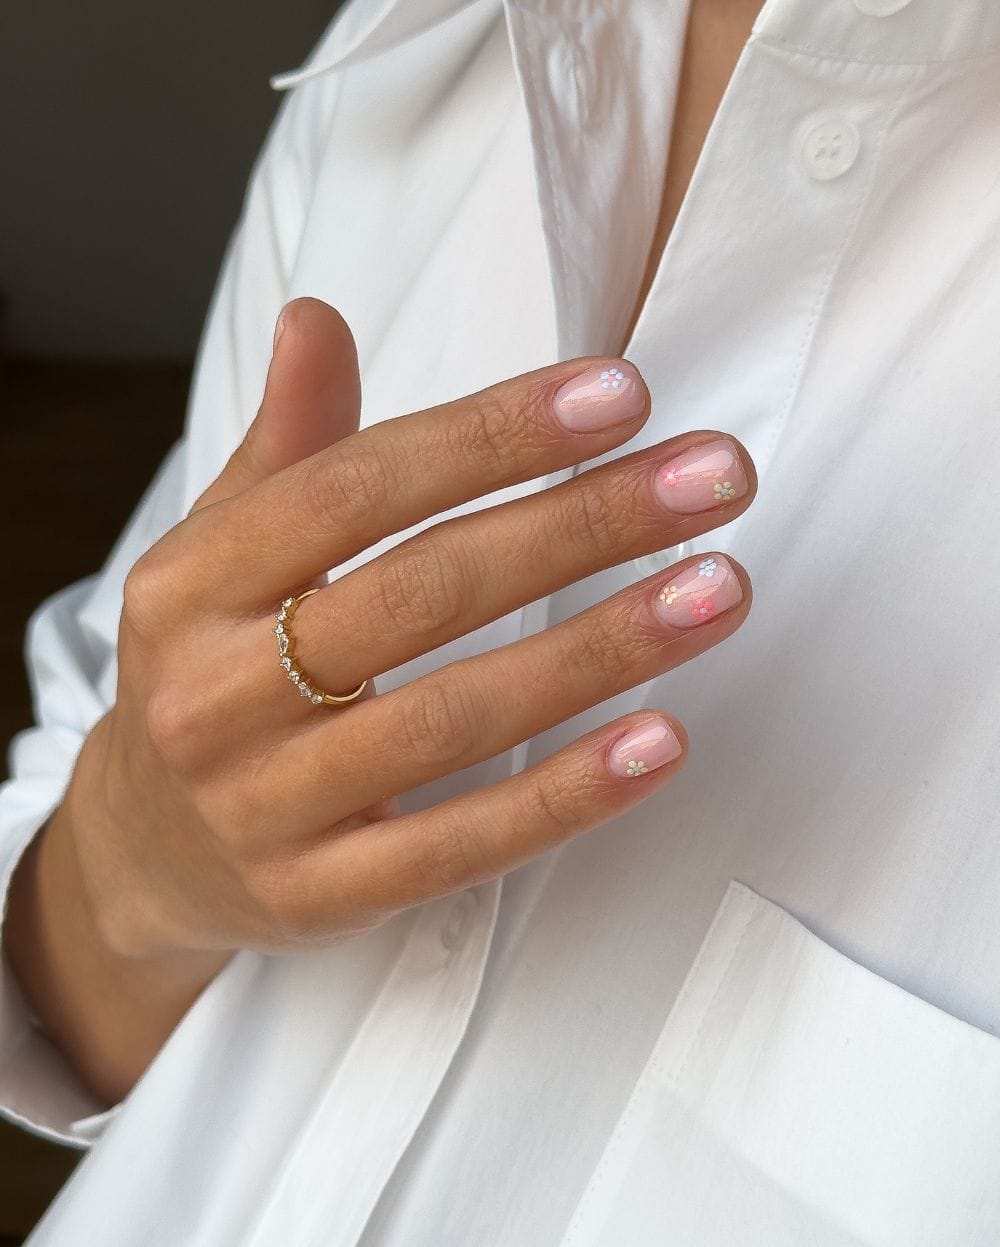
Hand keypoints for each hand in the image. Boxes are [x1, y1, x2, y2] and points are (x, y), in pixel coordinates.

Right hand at [75, 297, 755, 962]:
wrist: (144, 852)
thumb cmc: (208, 673)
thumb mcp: (219, 555)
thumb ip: (287, 446)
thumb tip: (316, 317)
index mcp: (190, 585)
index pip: (353, 490)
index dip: (491, 437)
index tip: (620, 395)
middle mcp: (214, 693)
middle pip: (420, 594)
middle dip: (577, 527)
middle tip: (712, 479)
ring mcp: (265, 806)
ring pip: (450, 719)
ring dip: (598, 652)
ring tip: (718, 590)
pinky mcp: (319, 895)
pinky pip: (457, 847)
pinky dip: (565, 795)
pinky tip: (661, 740)